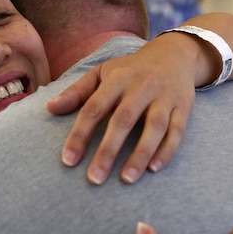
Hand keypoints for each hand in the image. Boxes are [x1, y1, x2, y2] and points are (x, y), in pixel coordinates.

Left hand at [46, 34, 197, 184]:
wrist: (174, 54)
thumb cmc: (131, 70)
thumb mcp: (102, 73)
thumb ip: (77, 92)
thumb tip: (49, 108)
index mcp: (117, 79)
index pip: (94, 108)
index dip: (80, 135)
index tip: (68, 161)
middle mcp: (141, 86)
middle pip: (123, 120)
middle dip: (108, 150)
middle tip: (95, 179)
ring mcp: (165, 97)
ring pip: (154, 127)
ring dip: (140, 154)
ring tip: (126, 179)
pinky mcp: (183, 107)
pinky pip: (177, 131)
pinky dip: (167, 150)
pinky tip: (153, 169)